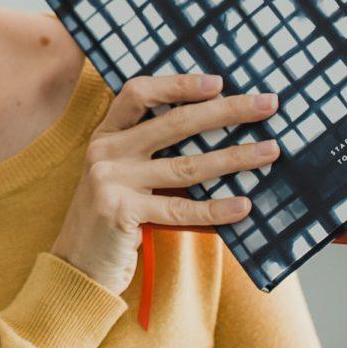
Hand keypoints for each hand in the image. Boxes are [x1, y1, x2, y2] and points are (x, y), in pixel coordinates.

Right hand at [49, 71, 283, 294]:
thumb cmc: (112, 217)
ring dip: (234, 157)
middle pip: (175, 123)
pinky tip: (243, 206)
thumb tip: (215, 128)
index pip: (139, 93)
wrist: (76, 265)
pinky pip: (180, 210)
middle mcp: (106, 152)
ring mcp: (111, 182)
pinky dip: (216, 209)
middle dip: (227, 111)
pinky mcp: (121, 213)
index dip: (178, 84)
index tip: (219, 82)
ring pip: (186, 166)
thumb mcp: (121, 175)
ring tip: (269, 151)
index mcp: (107, 135)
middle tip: (267, 105)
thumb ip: (149, 152)